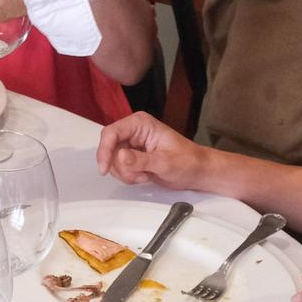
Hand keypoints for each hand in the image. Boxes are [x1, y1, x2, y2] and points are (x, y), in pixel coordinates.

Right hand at [96, 111, 210, 188]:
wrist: (196, 171)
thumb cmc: (188, 161)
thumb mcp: (165, 162)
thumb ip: (141, 160)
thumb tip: (121, 156)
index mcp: (141, 124)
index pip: (112, 132)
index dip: (105, 150)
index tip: (104, 167)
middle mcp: (134, 132)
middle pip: (109, 148)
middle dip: (122, 166)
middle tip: (138, 174)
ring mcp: (132, 145)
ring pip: (113, 161)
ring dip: (127, 173)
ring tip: (146, 174)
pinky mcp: (132, 157)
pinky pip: (119, 168)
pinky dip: (129, 177)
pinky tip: (145, 175)